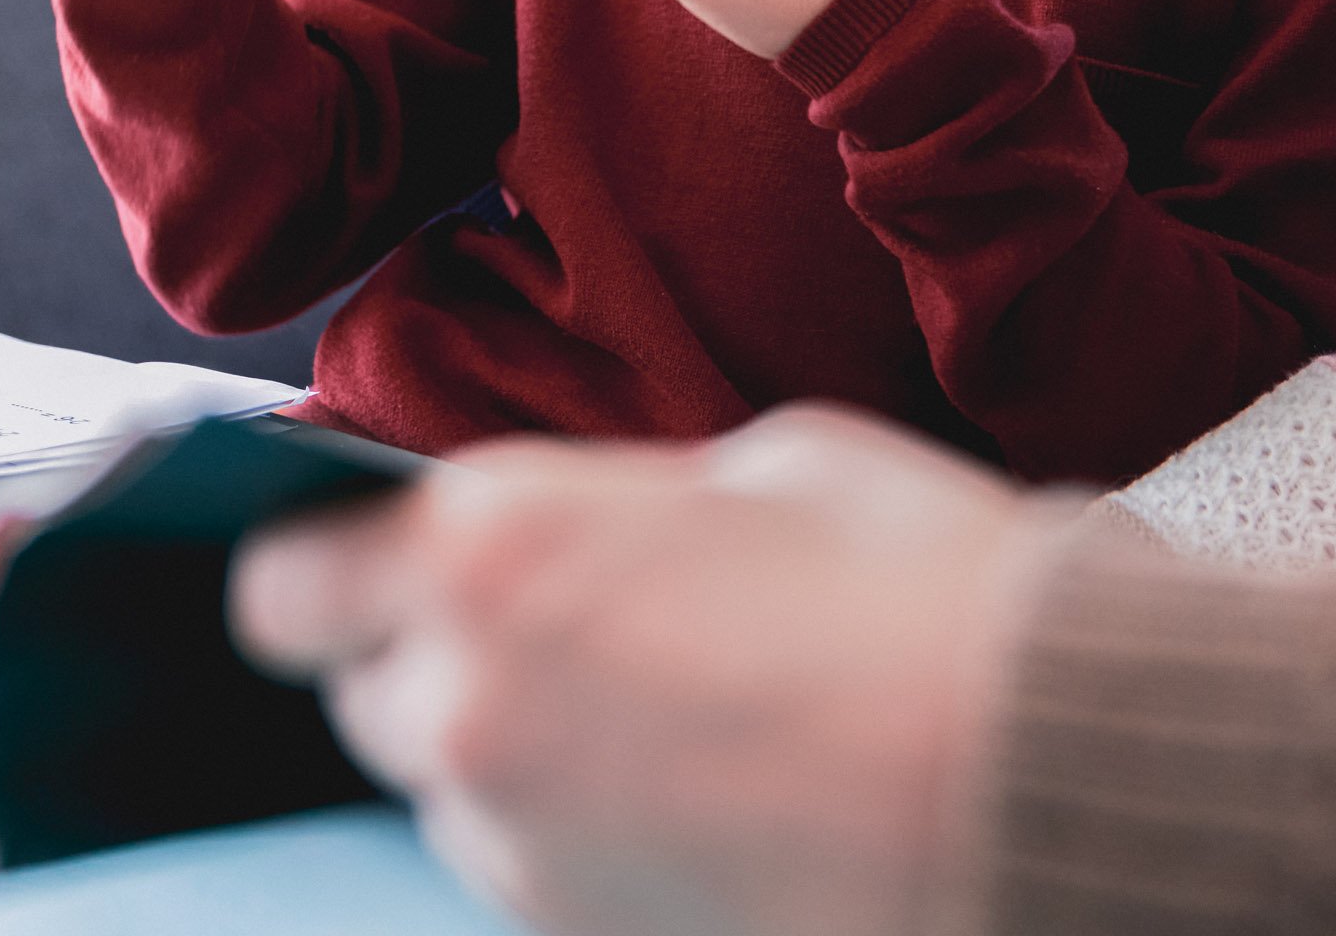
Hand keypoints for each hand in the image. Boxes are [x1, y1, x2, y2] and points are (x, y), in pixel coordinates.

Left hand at [230, 406, 1035, 935]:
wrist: (1051, 778)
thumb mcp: (766, 463)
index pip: (284, 588)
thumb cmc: (926, 590)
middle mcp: (469, 705)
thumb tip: (588, 526)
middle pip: (370, 699)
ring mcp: (524, 848)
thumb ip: (622, 501)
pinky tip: (711, 793)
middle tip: (576, 632)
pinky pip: (543, 871)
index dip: (332, 573)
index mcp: (487, 549)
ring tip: (676, 719)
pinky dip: (593, 834)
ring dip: (525, 756)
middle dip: (445, 662)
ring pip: (459, 794)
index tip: (380, 564)